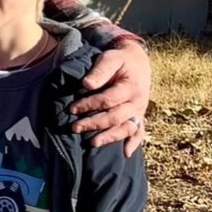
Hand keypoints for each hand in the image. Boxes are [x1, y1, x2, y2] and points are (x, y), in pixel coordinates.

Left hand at [70, 39, 149, 155]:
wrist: (138, 61)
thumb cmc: (120, 60)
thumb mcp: (110, 58)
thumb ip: (100, 70)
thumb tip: (87, 84)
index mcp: (131, 87)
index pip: (108, 100)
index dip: (90, 105)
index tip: (72, 109)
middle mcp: (138, 101)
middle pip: (116, 117)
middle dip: (94, 124)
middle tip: (75, 128)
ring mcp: (140, 111)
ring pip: (126, 128)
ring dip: (110, 137)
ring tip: (92, 144)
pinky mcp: (139, 116)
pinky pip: (139, 132)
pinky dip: (133, 143)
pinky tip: (125, 154)